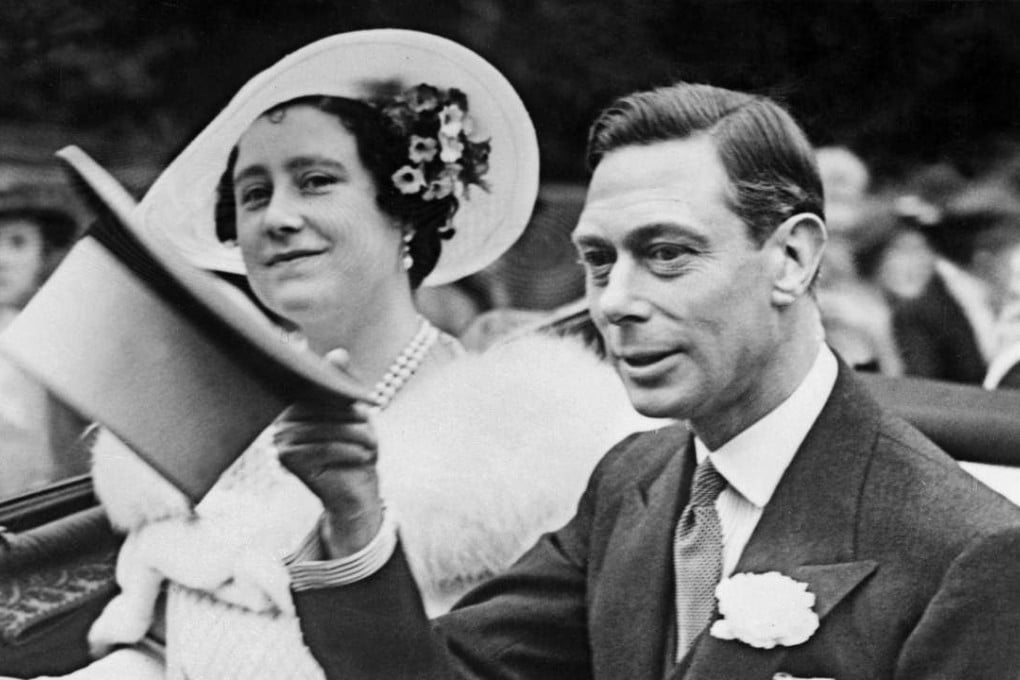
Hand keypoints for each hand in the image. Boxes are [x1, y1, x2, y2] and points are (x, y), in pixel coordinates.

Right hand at [276, 349, 382, 557]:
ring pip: (325, 428)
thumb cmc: (355, 446)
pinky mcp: (287, 459)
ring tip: (372, 444)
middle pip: (320, 407)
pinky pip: (323, 448)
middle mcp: (281, 420)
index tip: (365, 403)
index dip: (341, 394)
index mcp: (295, 404)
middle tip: (370, 426)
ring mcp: (280, 439)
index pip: (317, 388)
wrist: (356, 490)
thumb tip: (338, 353)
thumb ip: (344, 382)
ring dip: (355, 435)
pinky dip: (349, 451)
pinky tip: (364, 456)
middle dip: (351, 415)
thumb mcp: (355, 410)